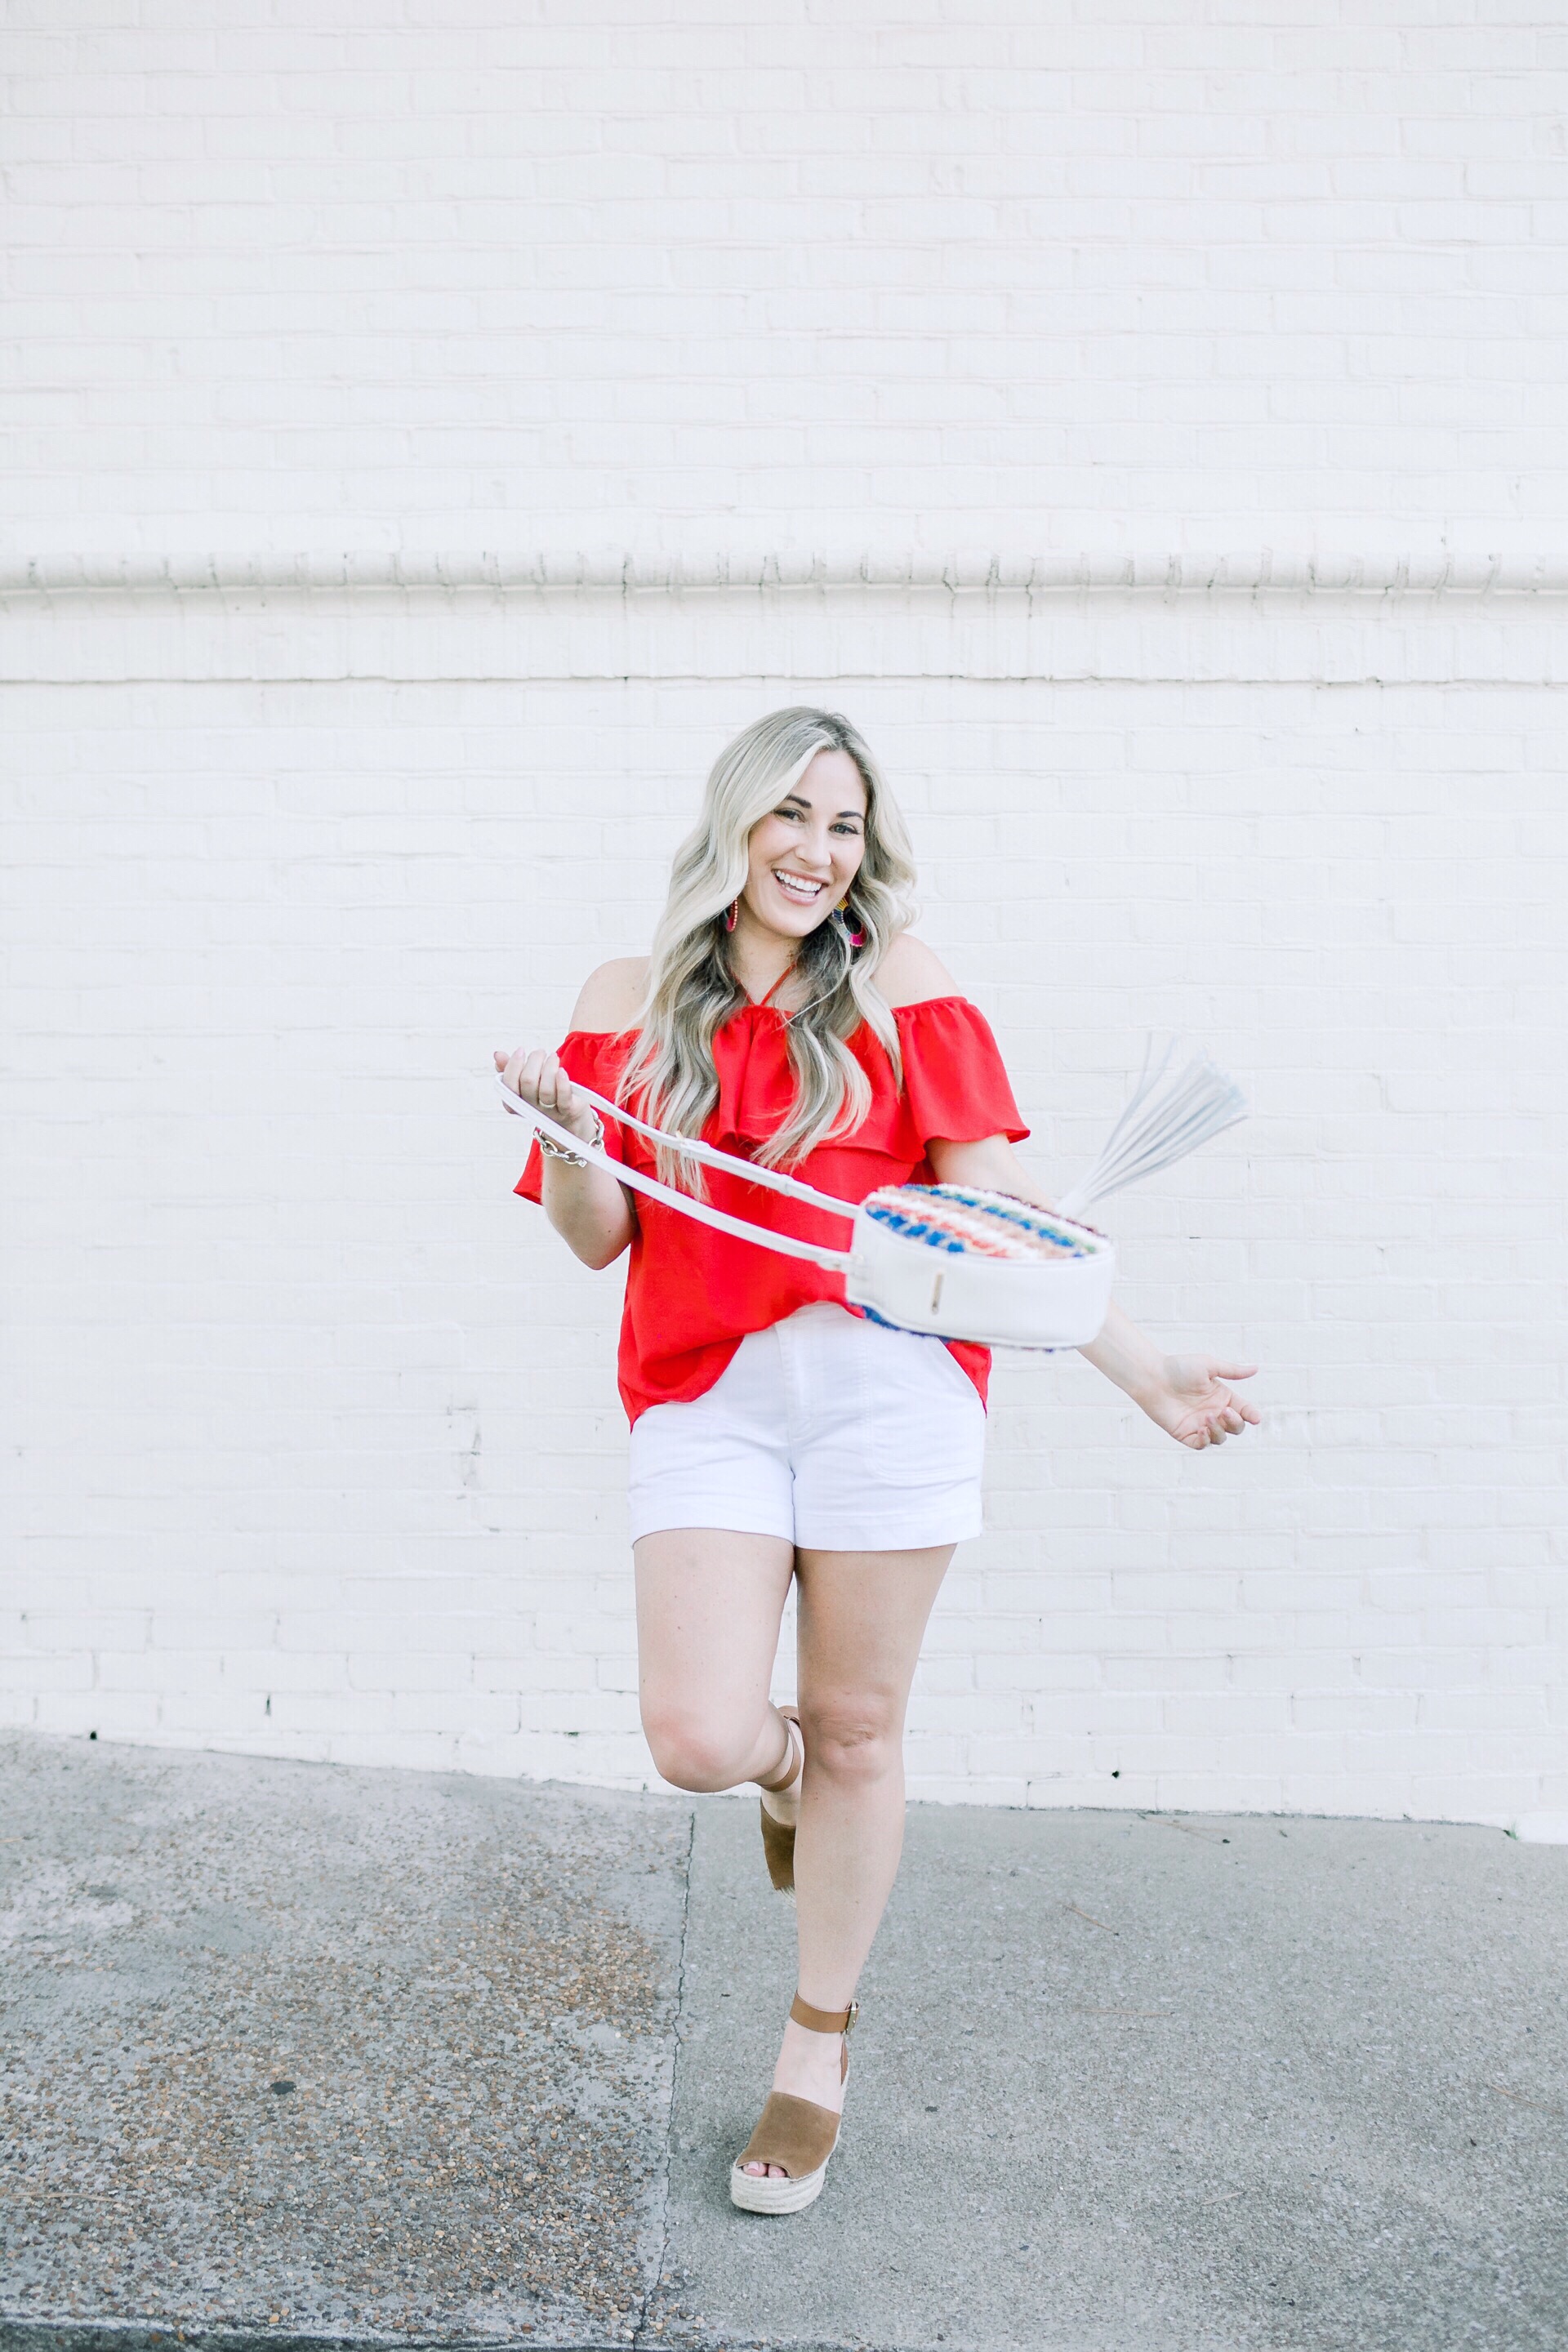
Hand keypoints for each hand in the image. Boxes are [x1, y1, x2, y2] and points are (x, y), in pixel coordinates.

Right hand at [493, 1046, 597, 1144]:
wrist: (568, 1115)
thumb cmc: (545, 1093)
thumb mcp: (526, 1080)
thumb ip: (510, 1069)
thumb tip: (498, 1055)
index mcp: (516, 1101)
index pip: (508, 1085)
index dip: (513, 1065)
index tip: (520, 1051)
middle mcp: (531, 1107)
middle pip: (528, 1083)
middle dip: (534, 1061)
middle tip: (540, 1053)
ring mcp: (549, 1111)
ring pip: (546, 1090)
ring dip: (549, 1068)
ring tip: (553, 1057)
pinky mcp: (567, 1110)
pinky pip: (563, 1098)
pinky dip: (562, 1083)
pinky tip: (562, 1071)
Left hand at [1137, 1356, 1259, 1449]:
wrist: (1153, 1378)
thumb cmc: (1178, 1368)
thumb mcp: (1208, 1366)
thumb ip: (1232, 1371)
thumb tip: (1256, 1369)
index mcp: (1222, 1397)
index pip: (1244, 1410)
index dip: (1252, 1415)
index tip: (1256, 1417)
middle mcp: (1214, 1412)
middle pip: (1236, 1427)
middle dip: (1236, 1422)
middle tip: (1224, 1411)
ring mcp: (1200, 1424)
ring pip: (1221, 1437)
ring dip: (1220, 1431)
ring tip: (1208, 1418)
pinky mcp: (1186, 1434)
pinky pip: (1203, 1444)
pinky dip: (1206, 1440)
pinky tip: (1202, 1429)